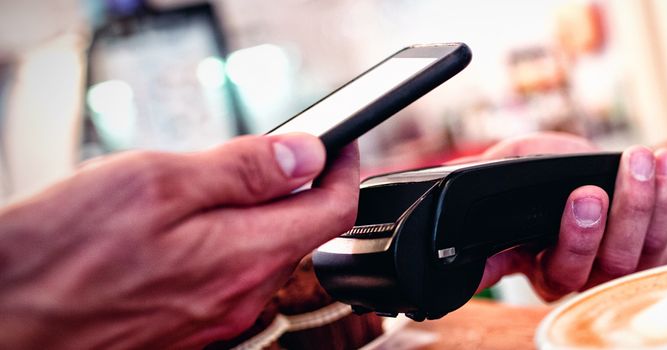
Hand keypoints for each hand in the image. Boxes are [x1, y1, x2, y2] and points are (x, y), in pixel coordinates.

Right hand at [0, 133, 359, 348]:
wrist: (4, 320)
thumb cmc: (59, 255)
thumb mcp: (157, 182)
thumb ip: (244, 169)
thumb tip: (307, 155)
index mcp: (245, 256)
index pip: (333, 210)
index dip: (343, 169)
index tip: (337, 145)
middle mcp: (239, 298)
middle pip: (296, 233)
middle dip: (289, 189)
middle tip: (255, 156)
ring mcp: (211, 320)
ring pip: (256, 256)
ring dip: (246, 218)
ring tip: (197, 191)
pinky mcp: (183, 329)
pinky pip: (221, 280)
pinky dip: (216, 246)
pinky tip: (171, 233)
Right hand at [473, 132, 666, 300]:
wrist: (626, 172)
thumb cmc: (571, 170)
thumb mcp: (530, 157)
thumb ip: (502, 163)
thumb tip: (467, 168)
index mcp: (530, 256)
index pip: (500, 269)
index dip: (490, 272)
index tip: (482, 267)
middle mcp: (571, 273)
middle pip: (572, 270)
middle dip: (581, 234)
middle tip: (588, 195)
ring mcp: (614, 270)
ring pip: (623, 253)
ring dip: (633, 203)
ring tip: (637, 160)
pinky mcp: (654, 257)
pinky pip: (661, 232)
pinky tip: (664, 162)